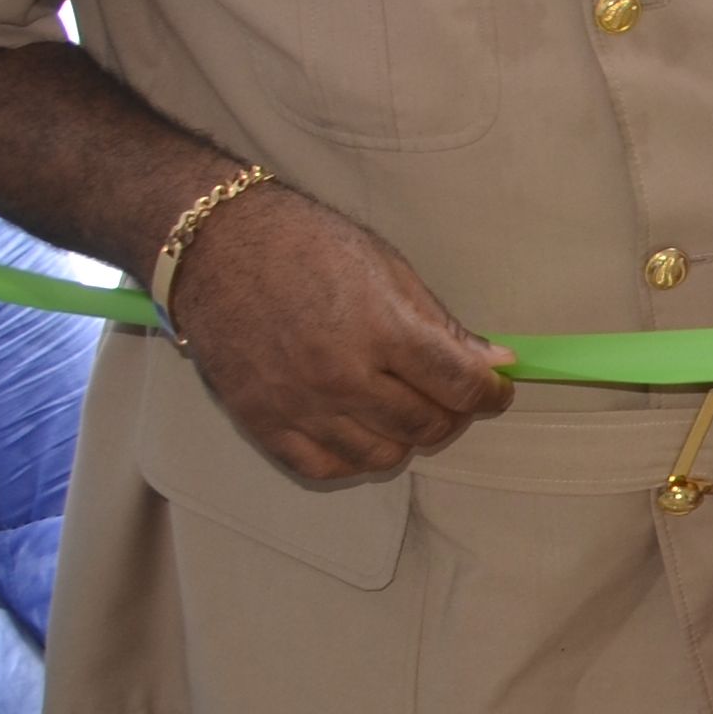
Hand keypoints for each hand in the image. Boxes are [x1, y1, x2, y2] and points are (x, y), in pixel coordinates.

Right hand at [162, 187, 514, 481]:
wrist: (216, 246)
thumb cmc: (307, 246)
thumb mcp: (389, 269)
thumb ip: (440, 326)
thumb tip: (494, 362)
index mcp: (381, 329)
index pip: (460, 385)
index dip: (490, 393)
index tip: (495, 389)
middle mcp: (341, 376)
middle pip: (425, 426)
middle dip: (452, 414)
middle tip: (448, 395)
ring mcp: (299, 405)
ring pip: (381, 456)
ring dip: (405, 437)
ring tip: (403, 408)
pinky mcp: (261, 422)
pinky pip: (324, 467)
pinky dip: (354, 456)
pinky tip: (360, 428)